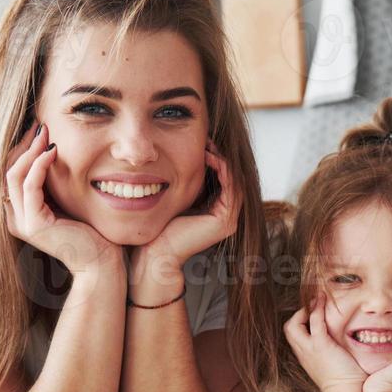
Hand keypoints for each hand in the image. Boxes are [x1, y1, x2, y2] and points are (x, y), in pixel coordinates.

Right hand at [5, 125, 118, 273]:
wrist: (101, 262)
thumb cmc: (91, 232)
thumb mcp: (67, 200)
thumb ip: (54, 183)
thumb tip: (53, 152)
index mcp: (20, 212)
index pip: (11, 172)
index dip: (22, 149)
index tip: (38, 130)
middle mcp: (15, 217)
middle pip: (7, 170)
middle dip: (23, 145)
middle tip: (39, 126)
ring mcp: (21, 222)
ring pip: (14, 175)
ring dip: (30, 151)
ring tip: (45, 133)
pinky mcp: (34, 225)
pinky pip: (30, 187)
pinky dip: (39, 166)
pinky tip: (53, 152)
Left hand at [131, 149, 241, 304]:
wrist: (156, 253)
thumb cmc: (160, 228)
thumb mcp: (177, 199)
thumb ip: (187, 184)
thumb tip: (181, 160)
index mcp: (219, 213)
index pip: (225, 179)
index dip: (216, 159)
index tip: (203, 142)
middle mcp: (228, 217)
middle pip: (233, 178)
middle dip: (221, 156)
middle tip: (208, 138)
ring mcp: (230, 220)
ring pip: (234, 180)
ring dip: (222, 159)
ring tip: (208, 144)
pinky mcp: (225, 221)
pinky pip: (230, 186)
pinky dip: (221, 168)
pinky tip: (208, 156)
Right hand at [283, 297, 366, 391]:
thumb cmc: (345, 386)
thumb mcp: (332, 369)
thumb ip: (332, 357)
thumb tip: (344, 349)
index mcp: (306, 358)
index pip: (295, 336)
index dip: (301, 323)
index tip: (314, 315)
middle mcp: (304, 353)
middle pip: (288, 328)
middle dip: (298, 315)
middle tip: (314, 308)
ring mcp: (310, 349)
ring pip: (294, 324)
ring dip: (306, 309)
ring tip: (318, 299)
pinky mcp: (321, 345)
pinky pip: (315, 321)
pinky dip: (318, 308)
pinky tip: (324, 299)